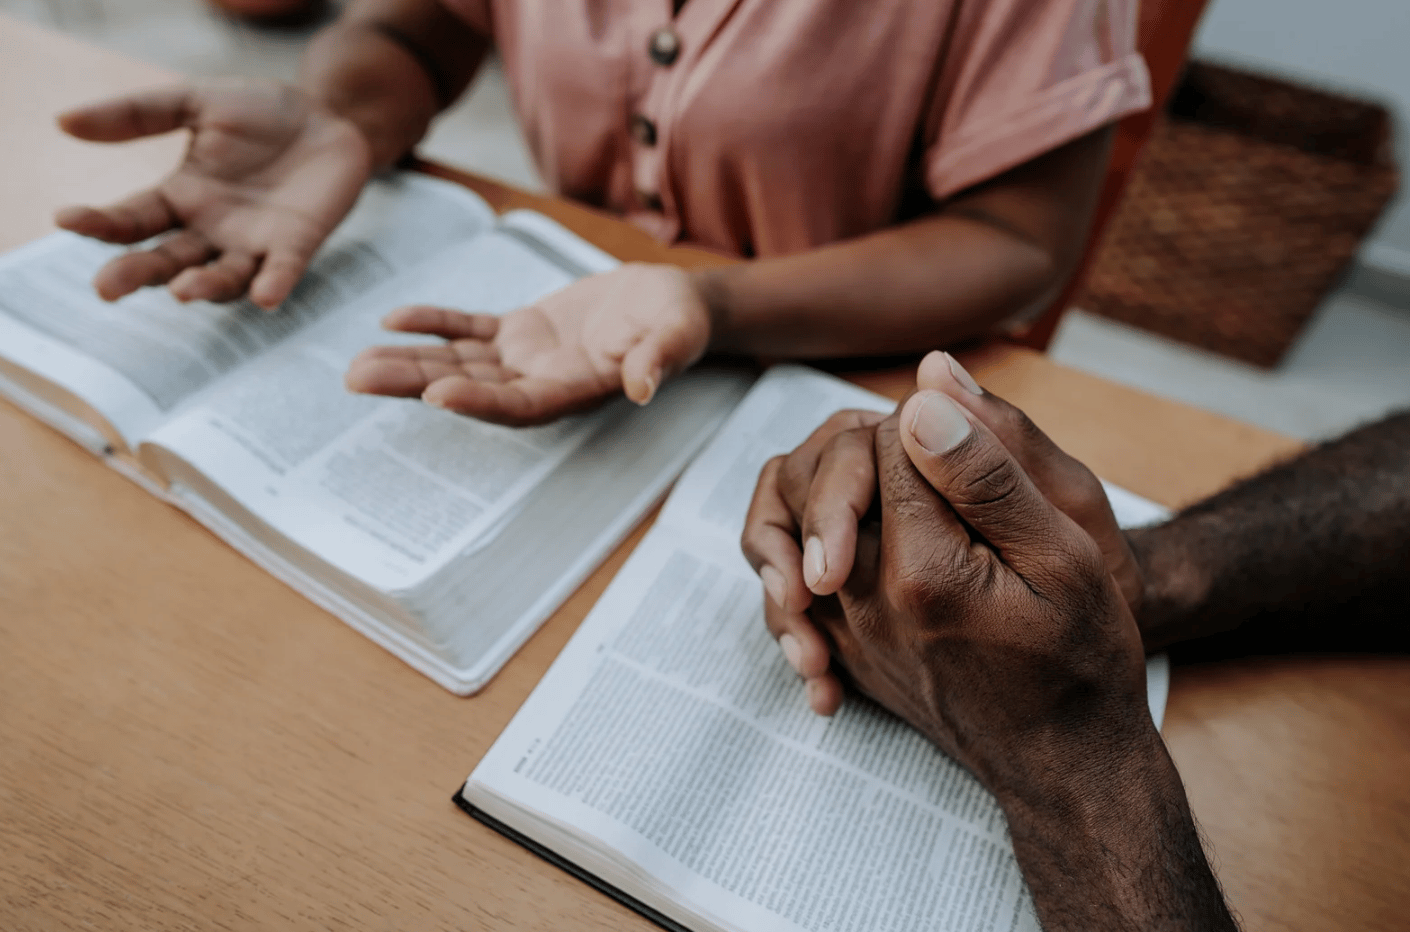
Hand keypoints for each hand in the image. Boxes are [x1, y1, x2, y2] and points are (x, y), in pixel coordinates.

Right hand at [55, 80, 372, 307]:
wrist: (328, 116)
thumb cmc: (261, 113)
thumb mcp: (196, 101)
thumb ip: (138, 113)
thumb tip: (63, 120)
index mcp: (179, 198)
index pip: (131, 219)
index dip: (100, 224)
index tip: (67, 220)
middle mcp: (210, 231)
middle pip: (166, 262)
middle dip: (137, 274)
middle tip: (105, 287)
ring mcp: (253, 243)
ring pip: (222, 277)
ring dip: (203, 286)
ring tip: (182, 291)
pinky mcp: (298, 245)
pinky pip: (283, 271)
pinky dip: (274, 284)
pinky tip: (265, 296)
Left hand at [343, 263, 711, 425]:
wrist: (673, 302)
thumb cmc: (680, 319)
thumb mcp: (679, 332)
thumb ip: (660, 358)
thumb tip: (643, 386)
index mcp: (577, 390)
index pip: (521, 405)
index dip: (479, 402)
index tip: (435, 395)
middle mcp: (542, 382)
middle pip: (471, 389)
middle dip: (414, 384)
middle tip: (358, 379)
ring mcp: (527, 359)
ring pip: (459, 363)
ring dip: (409, 362)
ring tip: (356, 363)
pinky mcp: (521, 332)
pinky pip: (470, 330)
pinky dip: (434, 324)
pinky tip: (395, 319)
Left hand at [807, 392, 1151, 790]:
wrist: (1063, 762)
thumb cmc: (1081, 659)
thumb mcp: (1067, 555)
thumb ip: (989, 473)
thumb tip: (922, 396)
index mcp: (923, 568)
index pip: (890, 442)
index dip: (931, 422)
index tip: (974, 443)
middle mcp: (863, 599)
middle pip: (825, 473)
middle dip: (875, 446)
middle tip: (930, 454)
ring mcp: (842, 629)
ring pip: (790, 517)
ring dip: (831, 485)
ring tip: (882, 482)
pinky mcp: (838, 648)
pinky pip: (786, 578)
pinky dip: (803, 545)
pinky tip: (849, 543)